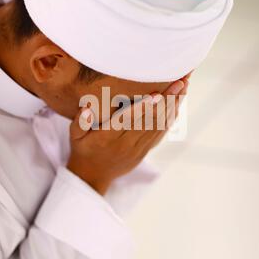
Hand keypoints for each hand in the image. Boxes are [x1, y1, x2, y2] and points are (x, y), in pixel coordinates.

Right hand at [67, 79, 187, 194]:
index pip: (127, 121)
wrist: (93, 176)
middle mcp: (125, 144)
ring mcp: (137, 148)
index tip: (156, 95)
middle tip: (179, 82)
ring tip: (184, 87)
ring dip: (172, 106)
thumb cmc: (83, 150)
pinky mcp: (144, 151)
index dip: (143, 108)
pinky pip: (160, 134)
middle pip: (149, 121)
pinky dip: (170, 118)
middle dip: (166, 101)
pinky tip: (178, 104)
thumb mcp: (74, 136)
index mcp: (107, 138)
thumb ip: (80, 122)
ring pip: (158, 126)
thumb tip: (87, 108)